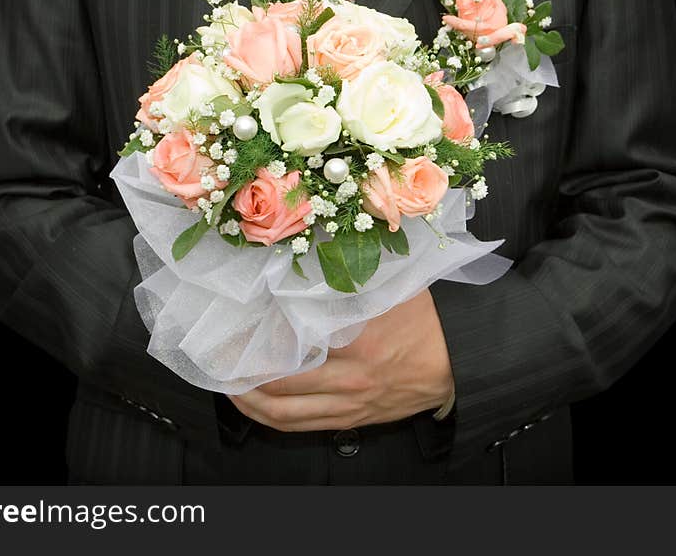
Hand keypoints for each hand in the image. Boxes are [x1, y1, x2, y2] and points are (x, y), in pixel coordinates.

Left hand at [228, 289, 453, 431]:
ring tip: (226, 383)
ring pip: (282, 412)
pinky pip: (300, 426)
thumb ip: (350, 274)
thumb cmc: (424, 320)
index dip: (255, 334)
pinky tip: (255, 405)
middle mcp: (349, 376)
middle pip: (277, 381)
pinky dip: (270, 418)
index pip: (290, 338)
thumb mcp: (392, 286)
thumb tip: (310, 250)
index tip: (232, 323)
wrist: (458, 365)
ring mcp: (349, 403)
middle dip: (240, 371)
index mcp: (357, 339)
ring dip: (247, 400)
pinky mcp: (352, 419)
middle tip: (217, 355)